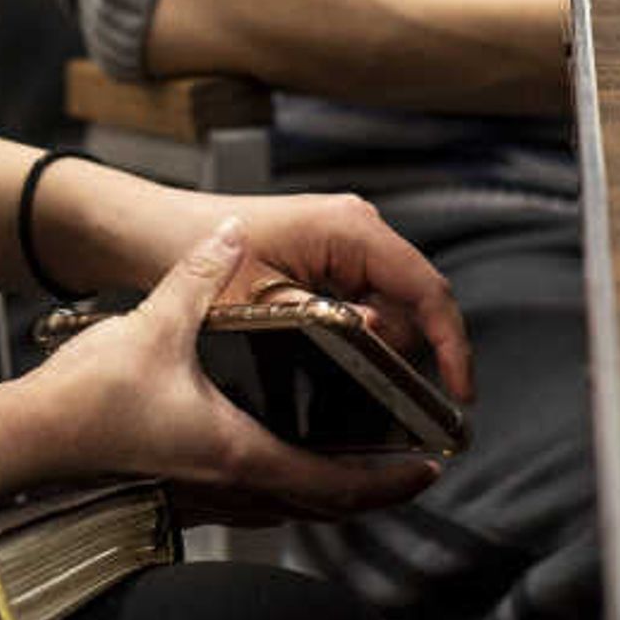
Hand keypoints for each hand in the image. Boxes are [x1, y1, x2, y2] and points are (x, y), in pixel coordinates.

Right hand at [25, 220, 441, 517]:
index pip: (336, 482)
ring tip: (360, 465)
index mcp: (241, 453)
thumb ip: (201, 278)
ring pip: (288, 510)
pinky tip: (284, 461)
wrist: (29, 442)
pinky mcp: (179, 495)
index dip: (388, 480)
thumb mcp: (155, 325)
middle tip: (410, 470)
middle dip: (373, 491)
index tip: (426, 467)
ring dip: (330, 493)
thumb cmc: (88, 401)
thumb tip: (231, 234)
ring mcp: (203, 498)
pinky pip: (254, 504)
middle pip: (322, 506)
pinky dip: (289, 490)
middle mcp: (231, 487)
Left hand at [210, 191, 476, 404]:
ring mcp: (348, 242)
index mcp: (350, 228)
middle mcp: (358, 227)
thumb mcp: (261, 304)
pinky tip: (328, 349)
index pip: (426, 288)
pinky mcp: (335, 257)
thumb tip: (377, 342)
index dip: (451, 342)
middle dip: (401, 349)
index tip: (460, 391)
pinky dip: (360, 332)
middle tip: (364, 382)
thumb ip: (326, 324)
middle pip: (415, 302)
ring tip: (329, 361)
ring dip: (376, 342)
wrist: (159, 232)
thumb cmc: (196, 252)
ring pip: (394, 306)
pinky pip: (369, 302)